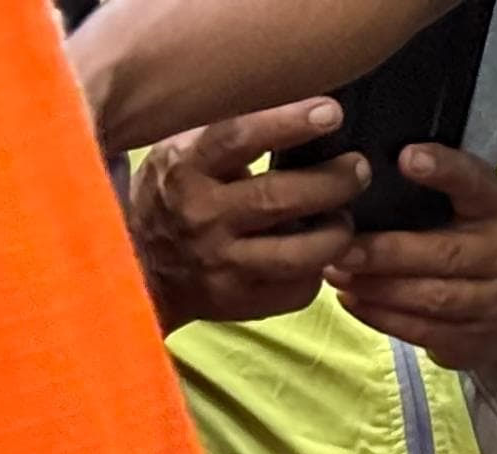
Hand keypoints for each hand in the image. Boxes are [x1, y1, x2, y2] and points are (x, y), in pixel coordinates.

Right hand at [129, 102, 362, 330]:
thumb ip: (220, 137)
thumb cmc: (168, 201)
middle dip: (331, 182)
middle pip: (279, 198)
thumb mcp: (177, 157)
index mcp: (186, 169)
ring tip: (344, 218)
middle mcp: (204, 216)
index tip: (330, 114)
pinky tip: (322, 255)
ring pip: (298, 253)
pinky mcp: (242, 300)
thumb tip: (286, 109)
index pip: (238, 138)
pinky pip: (297, 288)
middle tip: (358, 169)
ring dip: (335, 234)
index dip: (288, 123)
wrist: (138, 270)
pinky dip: (318, 270)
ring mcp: (223, 263)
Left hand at [328, 146, 496, 369]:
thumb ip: (435, 182)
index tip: (406, 158)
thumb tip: (361, 164)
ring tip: (335, 271)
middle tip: (342, 245)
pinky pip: (423, 331)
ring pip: (432, 299)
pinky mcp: (472, 340)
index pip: (476, 184)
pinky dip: (381, 316)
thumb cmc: (470, 236)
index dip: (445, 171)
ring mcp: (493, 303)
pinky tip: (350, 298)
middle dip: (389, 252)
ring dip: (378, 287)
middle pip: (446, 255)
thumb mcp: (468, 201)